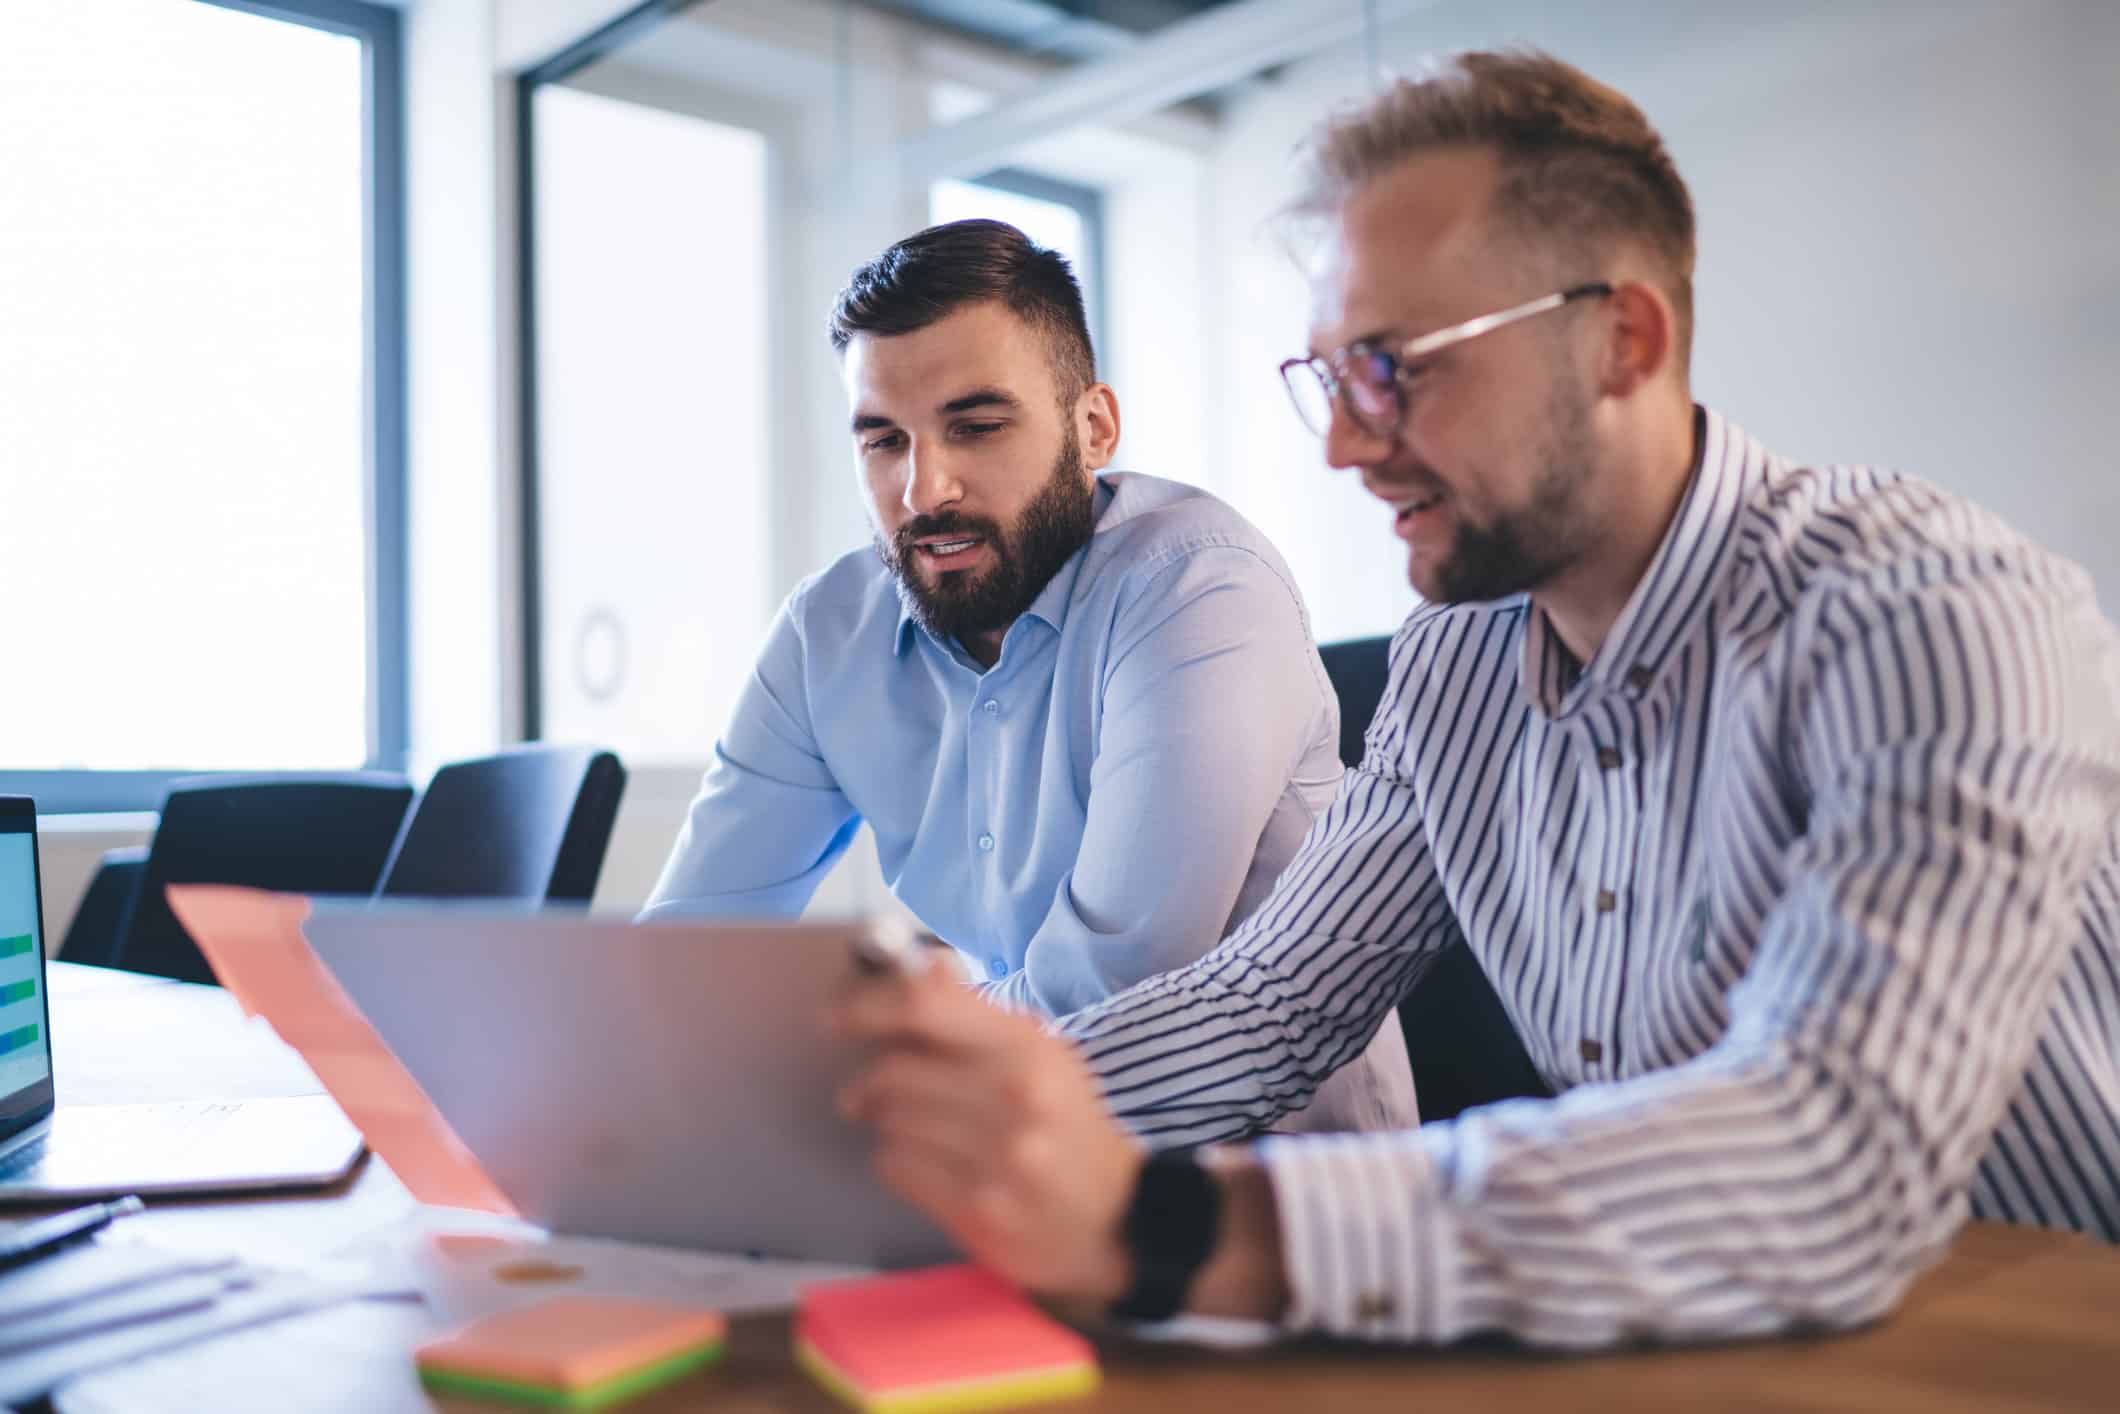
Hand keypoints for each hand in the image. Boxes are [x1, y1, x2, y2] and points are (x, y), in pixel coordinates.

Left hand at [833, 958, 1144, 1304]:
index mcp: (1027, 1045)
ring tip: (911, 1129)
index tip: (836, 1017)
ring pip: (889, 1122)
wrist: (1112, 1218)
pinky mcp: (977, 1210)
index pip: (923, 1006)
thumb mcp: (1039, 1054)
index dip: (867, 1007)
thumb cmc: (1065, 1123)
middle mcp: (1013, 1096)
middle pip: (892, 1072)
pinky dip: (897, 1161)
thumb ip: (976, 1014)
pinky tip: (927, 1164)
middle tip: (869, 1092)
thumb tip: (923, 966)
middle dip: (870, 1082)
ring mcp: (996, 1158)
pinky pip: (896, 1167)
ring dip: (886, 1123)